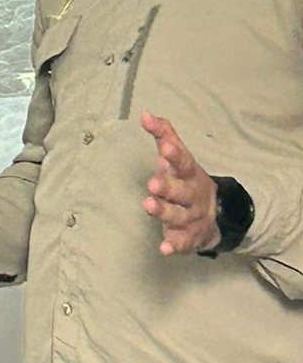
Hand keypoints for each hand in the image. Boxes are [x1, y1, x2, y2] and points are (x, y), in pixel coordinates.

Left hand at [140, 111, 219, 254]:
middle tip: (153, 184)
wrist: (217, 213)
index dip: (174, 155)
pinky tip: (164, 248)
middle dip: (168, 188)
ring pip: (179, 216)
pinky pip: (183, 243)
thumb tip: (145, 113)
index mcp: (189, 173)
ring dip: (164, 212)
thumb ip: (163, 134)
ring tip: (148, 206)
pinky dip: (175, 246)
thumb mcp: (178, 156)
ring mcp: (193, 217)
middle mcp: (192, 195)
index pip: (183, 162)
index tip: (165, 147)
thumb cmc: (186, 178)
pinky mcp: (190, 237)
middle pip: (181, 191)